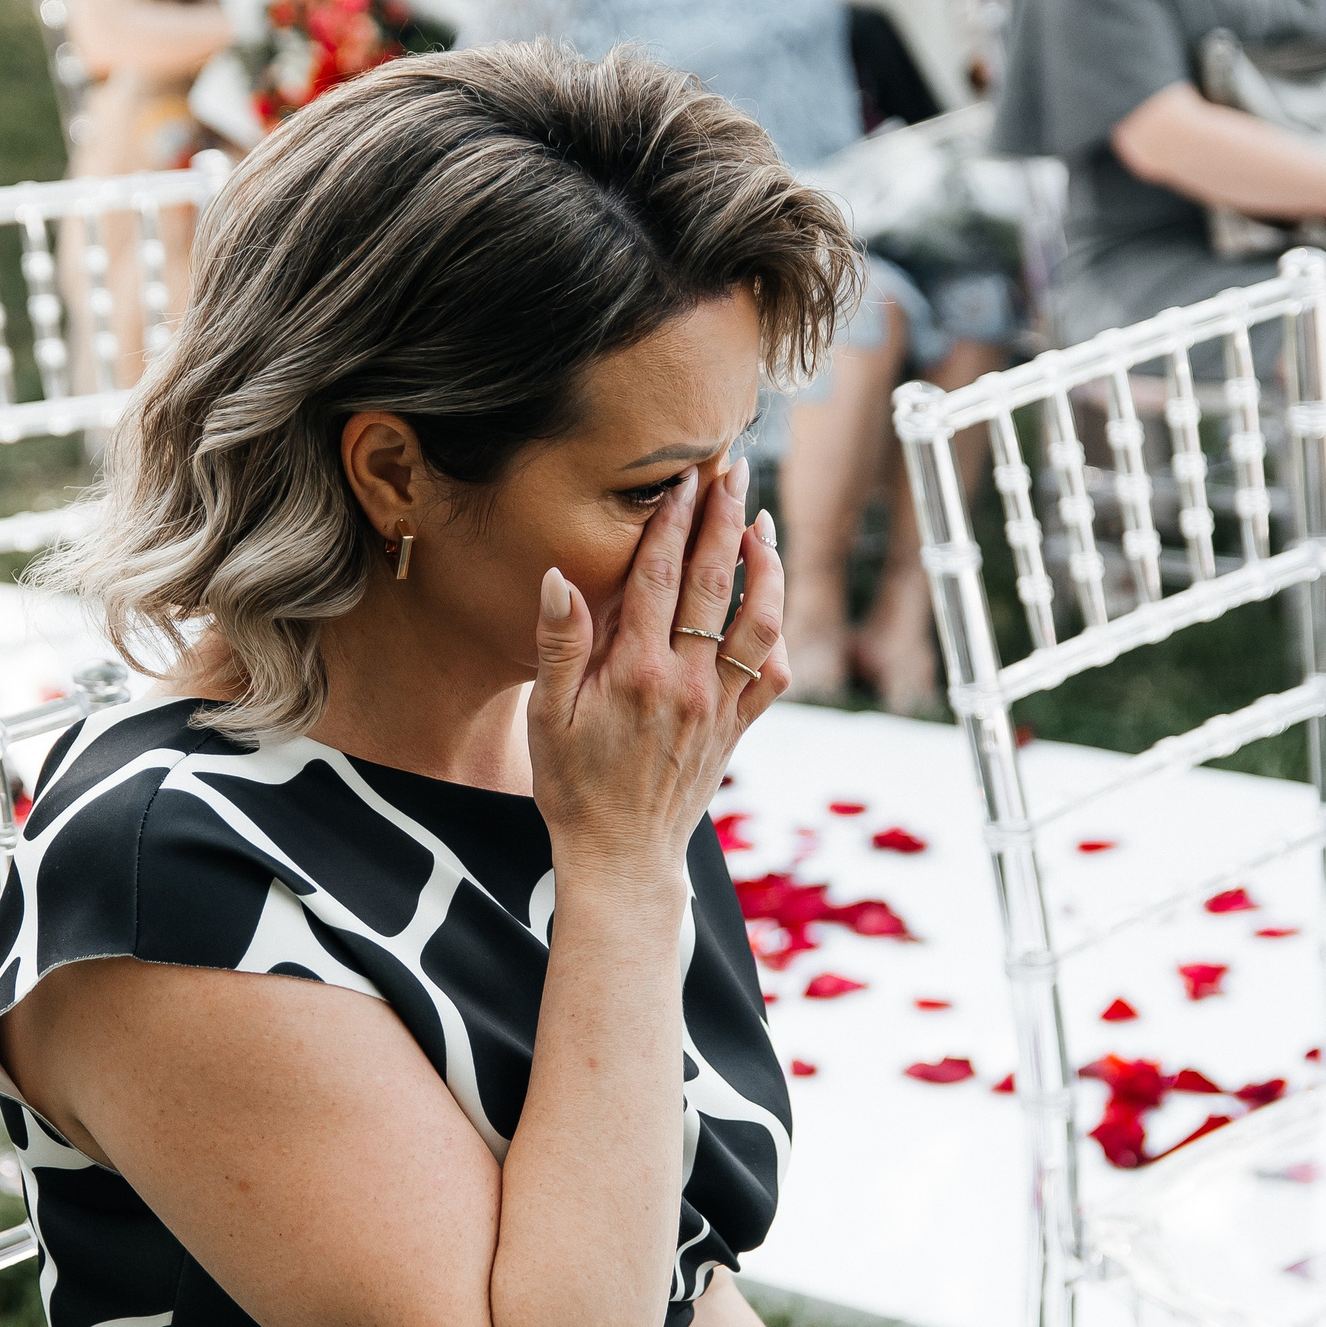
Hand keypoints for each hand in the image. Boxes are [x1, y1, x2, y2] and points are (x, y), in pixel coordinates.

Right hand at [529, 459, 786, 876]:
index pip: (657, 577)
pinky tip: (771, 597)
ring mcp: (720, 706)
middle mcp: (686, 683)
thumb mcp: (546, 716)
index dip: (670, 522)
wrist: (621, 855)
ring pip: (759, 623)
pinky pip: (775, 671)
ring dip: (766, 567)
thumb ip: (558, 644)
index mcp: (635, 673)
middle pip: (713, 584)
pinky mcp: (738, 728)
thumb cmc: (573, 786)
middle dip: (725, 520)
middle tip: (734, 471)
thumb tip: (558, 578)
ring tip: (763, 524)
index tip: (680, 481)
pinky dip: (780, 628)